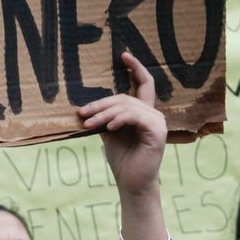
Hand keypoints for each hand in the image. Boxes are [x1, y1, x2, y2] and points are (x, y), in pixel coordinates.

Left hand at [81, 52, 166, 198]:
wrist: (132, 184)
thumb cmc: (122, 160)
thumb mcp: (110, 133)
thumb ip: (106, 117)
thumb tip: (88, 106)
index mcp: (144, 113)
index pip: (144, 84)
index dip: (136, 67)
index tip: (124, 54)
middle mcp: (154, 114)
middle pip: (125, 97)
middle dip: (101, 104)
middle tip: (82, 113)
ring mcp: (158, 122)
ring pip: (127, 106)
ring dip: (104, 114)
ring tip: (88, 124)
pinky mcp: (158, 132)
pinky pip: (134, 117)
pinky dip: (118, 120)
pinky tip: (107, 128)